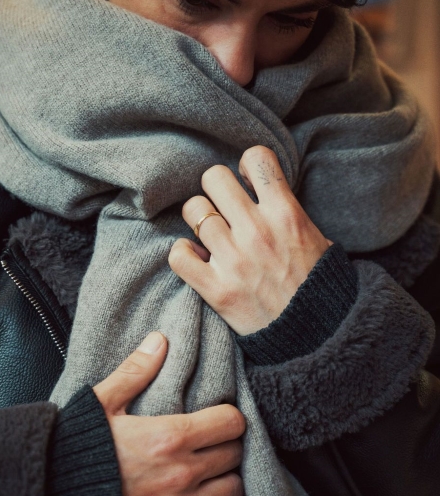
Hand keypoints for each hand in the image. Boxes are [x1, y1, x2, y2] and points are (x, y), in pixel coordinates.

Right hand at [93, 332, 244, 495]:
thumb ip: (135, 371)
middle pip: (233, 454)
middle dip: (225, 446)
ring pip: (232, 491)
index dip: (228, 418)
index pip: (231, 422)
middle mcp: (181, 473)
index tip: (216, 419)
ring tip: (209, 476)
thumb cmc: (74, 450)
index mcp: (169, 436)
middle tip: (210, 446)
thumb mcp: (101, 404)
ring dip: (224, 481)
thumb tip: (160, 339)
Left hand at [169, 145, 331, 335]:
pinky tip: (197, 259)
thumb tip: (264, 189)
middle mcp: (257, 231)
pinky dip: (183, 253)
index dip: (248, 167)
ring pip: (193, 210)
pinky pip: (178, 254)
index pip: (256, 157)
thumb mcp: (318, 239)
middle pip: (214, 178)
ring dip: (199, 221)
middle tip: (224, 210)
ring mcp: (233, 260)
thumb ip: (289, 211)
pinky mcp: (215, 289)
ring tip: (211, 237)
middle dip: (216, 191)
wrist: (316, 338)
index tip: (249, 184)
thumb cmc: (318, 288)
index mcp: (286, 214)